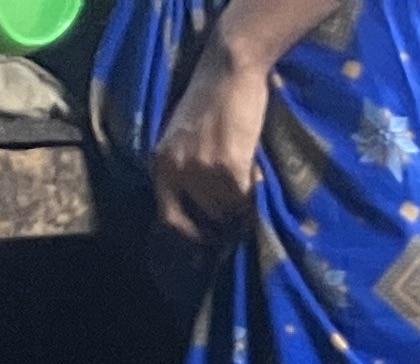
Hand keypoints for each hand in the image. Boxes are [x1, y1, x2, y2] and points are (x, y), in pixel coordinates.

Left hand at [149, 49, 274, 240]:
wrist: (227, 69)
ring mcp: (202, 170)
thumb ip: (186, 169)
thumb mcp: (184, 137)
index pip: (170, 219)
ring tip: (250, 180)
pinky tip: (257, 174)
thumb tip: (206, 211)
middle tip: (241, 205)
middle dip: (225, 215)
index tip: (212, 238)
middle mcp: (176, 170)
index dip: (192, 234)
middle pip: (207, 217)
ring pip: (229, 210)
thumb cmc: (211, 98)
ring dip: (243, 201)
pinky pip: (246, 199)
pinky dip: (255, 192)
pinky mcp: (228, 166)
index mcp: (161, 163)